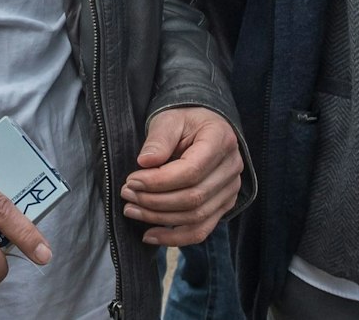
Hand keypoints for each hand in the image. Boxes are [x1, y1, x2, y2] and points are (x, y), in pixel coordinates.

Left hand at [120, 106, 242, 246]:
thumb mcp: (169, 119)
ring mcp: (231, 189)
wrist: (203, 127)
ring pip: (196, 217)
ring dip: (159, 218)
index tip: (132, 180)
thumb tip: (144, 162)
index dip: (158, 181)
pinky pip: (201, 230)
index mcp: (220, 140)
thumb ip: (158, 139)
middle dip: (155, 201)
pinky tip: (149, 235)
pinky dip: (175, 238)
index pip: (191, 171)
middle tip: (127, 194)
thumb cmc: (184, 120)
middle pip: (193, 197)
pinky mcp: (223, 205)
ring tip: (131, 210)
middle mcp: (232, 167)